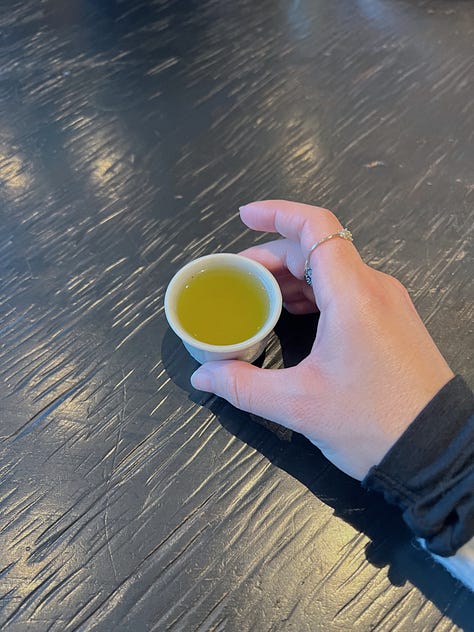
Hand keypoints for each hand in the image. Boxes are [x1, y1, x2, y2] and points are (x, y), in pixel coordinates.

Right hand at [191, 200, 453, 479]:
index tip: (244, 217)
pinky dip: (316, 293)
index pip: (315, 227)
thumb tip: (202, 376)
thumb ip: (243, 385)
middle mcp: (374, 288)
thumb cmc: (372, 423)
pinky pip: (348, 290)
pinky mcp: (393, 322)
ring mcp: (388, 303)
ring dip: (293, 276)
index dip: (277, 213)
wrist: (436, 451)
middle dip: (273, 256)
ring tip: (259, 297)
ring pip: (333, 270)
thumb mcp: (298, 405)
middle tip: (238, 278)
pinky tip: (294, 314)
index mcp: (352, 294)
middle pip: (318, 249)